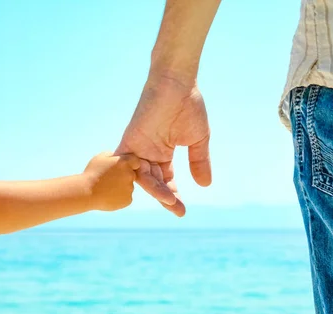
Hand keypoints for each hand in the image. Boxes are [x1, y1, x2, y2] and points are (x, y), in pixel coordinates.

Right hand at [82, 152, 140, 210]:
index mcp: (124, 163)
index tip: (121, 168)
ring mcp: (130, 188)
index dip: (129, 165)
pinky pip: (126, 197)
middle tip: (110, 180)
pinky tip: (109, 196)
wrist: (86, 192)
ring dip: (121, 187)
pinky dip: (120, 197)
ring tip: (107, 189)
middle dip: (124, 177)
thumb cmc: (92, 173)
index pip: (135, 162)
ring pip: (128, 187)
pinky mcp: (128, 200)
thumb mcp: (100, 158)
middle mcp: (130, 175)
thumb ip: (111, 155)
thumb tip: (117, 156)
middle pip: (132, 175)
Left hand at [116, 74, 210, 216]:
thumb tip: (205, 185)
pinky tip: (148, 189)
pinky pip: (126, 164)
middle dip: (164, 198)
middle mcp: (148, 153)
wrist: (177, 83)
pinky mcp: (130, 140)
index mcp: (162, 152)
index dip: (172, 195)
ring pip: (142, 177)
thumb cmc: (187, 106)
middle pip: (153, 182)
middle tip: (177, 210)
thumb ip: (199, 162)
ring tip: (170, 201)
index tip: (182, 210)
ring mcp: (138, 147)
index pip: (165, 180)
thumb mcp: (198, 140)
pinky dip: (135, 177)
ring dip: (156, 190)